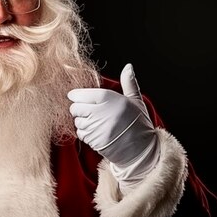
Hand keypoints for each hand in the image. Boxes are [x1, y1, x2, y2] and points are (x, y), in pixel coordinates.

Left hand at [68, 64, 158, 180]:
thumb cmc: (139, 124)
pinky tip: (98, 132)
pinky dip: (85, 133)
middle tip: (90, 111)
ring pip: (76, 120)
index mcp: (109, 98)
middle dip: (79, 108)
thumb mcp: (136, 101)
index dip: (77, 96)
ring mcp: (95, 127)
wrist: (141, 150)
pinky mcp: (92, 140)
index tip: (79, 97)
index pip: (79, 95)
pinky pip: (80, 133)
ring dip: (83, 121)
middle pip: (75, 107)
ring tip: (97, 122)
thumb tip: (128, 66)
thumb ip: (128, 83)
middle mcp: (100, 111)